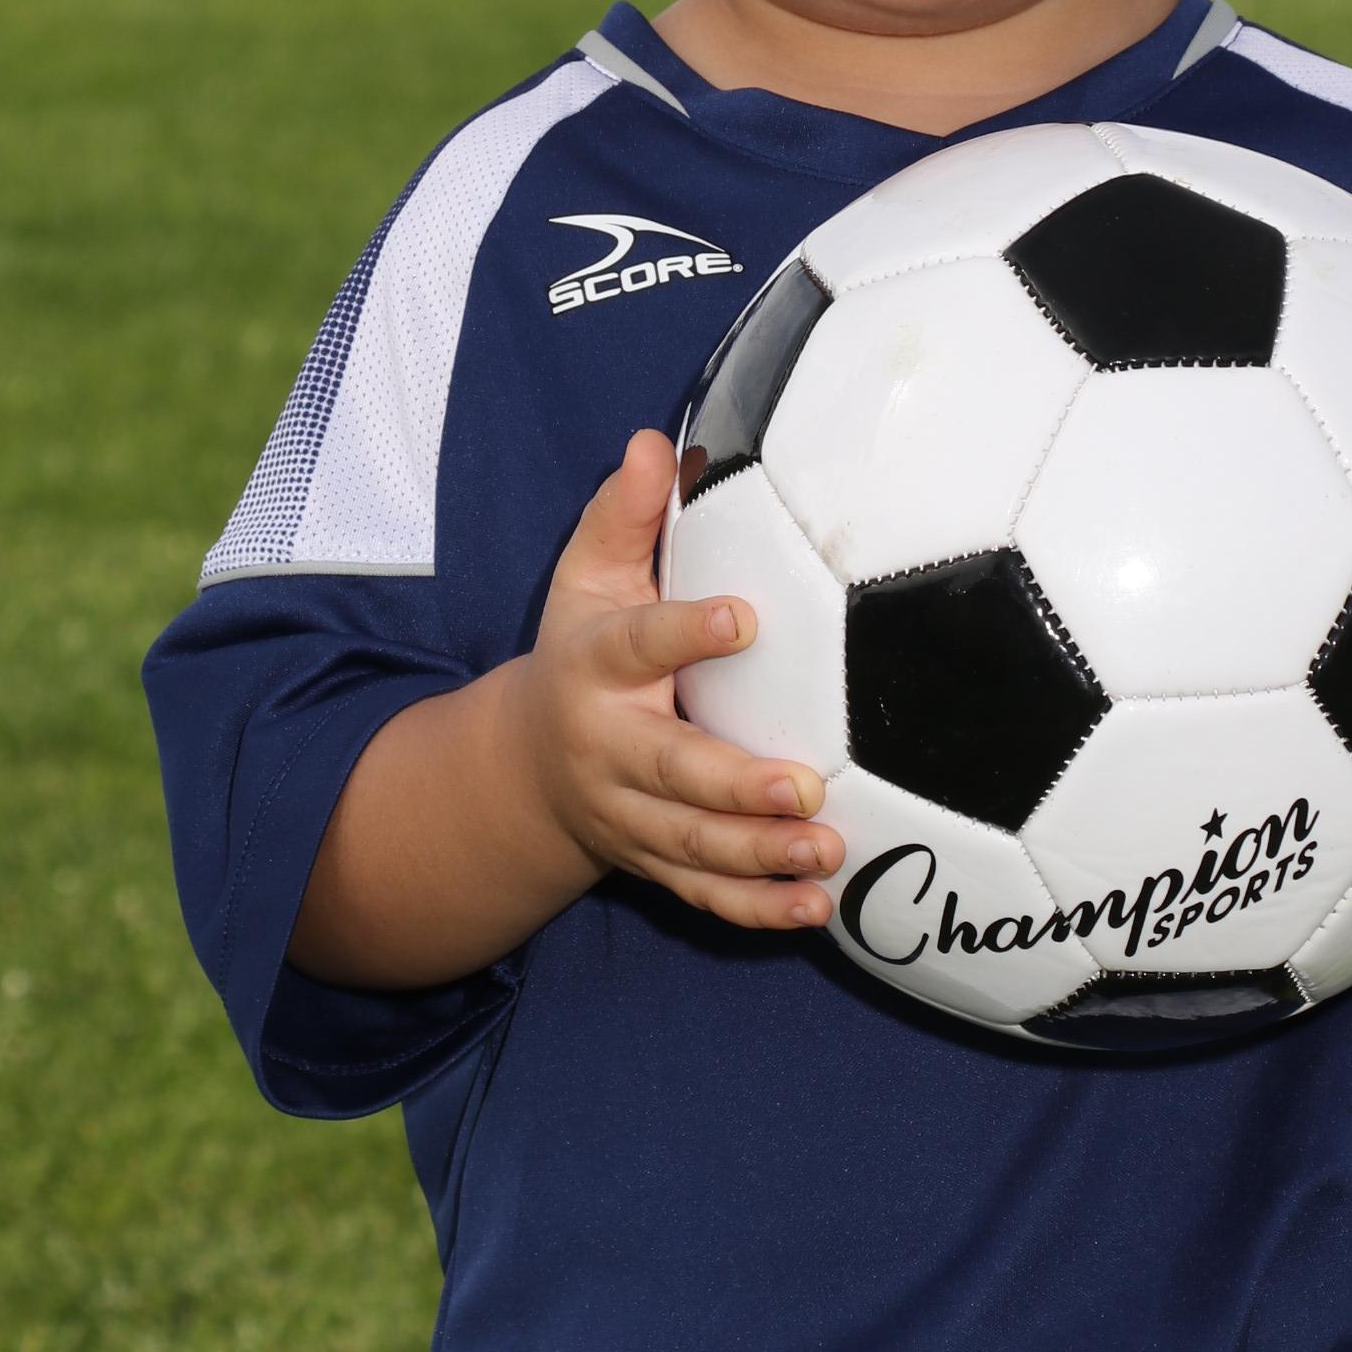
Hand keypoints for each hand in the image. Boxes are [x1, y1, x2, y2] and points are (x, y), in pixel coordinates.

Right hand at [517, 430, 842, 932]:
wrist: (525, 769)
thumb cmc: (581, 652)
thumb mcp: (586, 578)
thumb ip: (623, 515)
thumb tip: (655, 442)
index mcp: (594, 668)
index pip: (635, 645)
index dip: (684, 632)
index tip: (743, 619)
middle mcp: (608, 749)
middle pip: (670, 772)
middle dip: (734, 786)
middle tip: (801, 786)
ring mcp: (630, 817)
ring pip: (692, 845)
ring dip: (759, 856)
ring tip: (826, 852)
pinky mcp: (655, 863)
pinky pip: (704, 894)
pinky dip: (757, 909)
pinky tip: (815, 908)